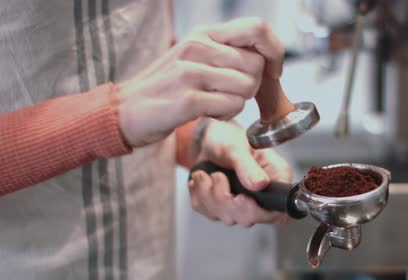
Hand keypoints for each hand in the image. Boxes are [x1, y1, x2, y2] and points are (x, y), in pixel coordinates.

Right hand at [117, 17, 284, 146]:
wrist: (125, 111)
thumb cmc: (167, 88)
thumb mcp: (196, 58)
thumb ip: (228, 54)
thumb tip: (268, 61)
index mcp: (203, 34)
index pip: (257, 29)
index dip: (275, 52)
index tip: (273, 72)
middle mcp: (197, 46)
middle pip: (256, 64)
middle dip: (253, 86)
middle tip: (231, 94)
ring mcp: (190, 72)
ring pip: (247, 86)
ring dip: (238, 102)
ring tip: (215, 103)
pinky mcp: (187, 100)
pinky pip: (232, 106)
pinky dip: (226, 115)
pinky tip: (208, 113)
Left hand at [188, 120, 291, 226]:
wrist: (207, 140)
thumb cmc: (226, 137)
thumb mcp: (236, 147)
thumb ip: (248, 166)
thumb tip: (260, 184)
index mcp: (275, 179)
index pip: (277, 212)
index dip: (258, 212)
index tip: (240, 197)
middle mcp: (262, 196)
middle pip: (248, 218)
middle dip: (226, 200)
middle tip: (218, 176)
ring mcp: (242, 205)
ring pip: (226, 217)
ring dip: (210, 195)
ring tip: (207, 174)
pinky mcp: (223, 208)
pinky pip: (209, 213)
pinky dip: (200, 196)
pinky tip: (202, 181)